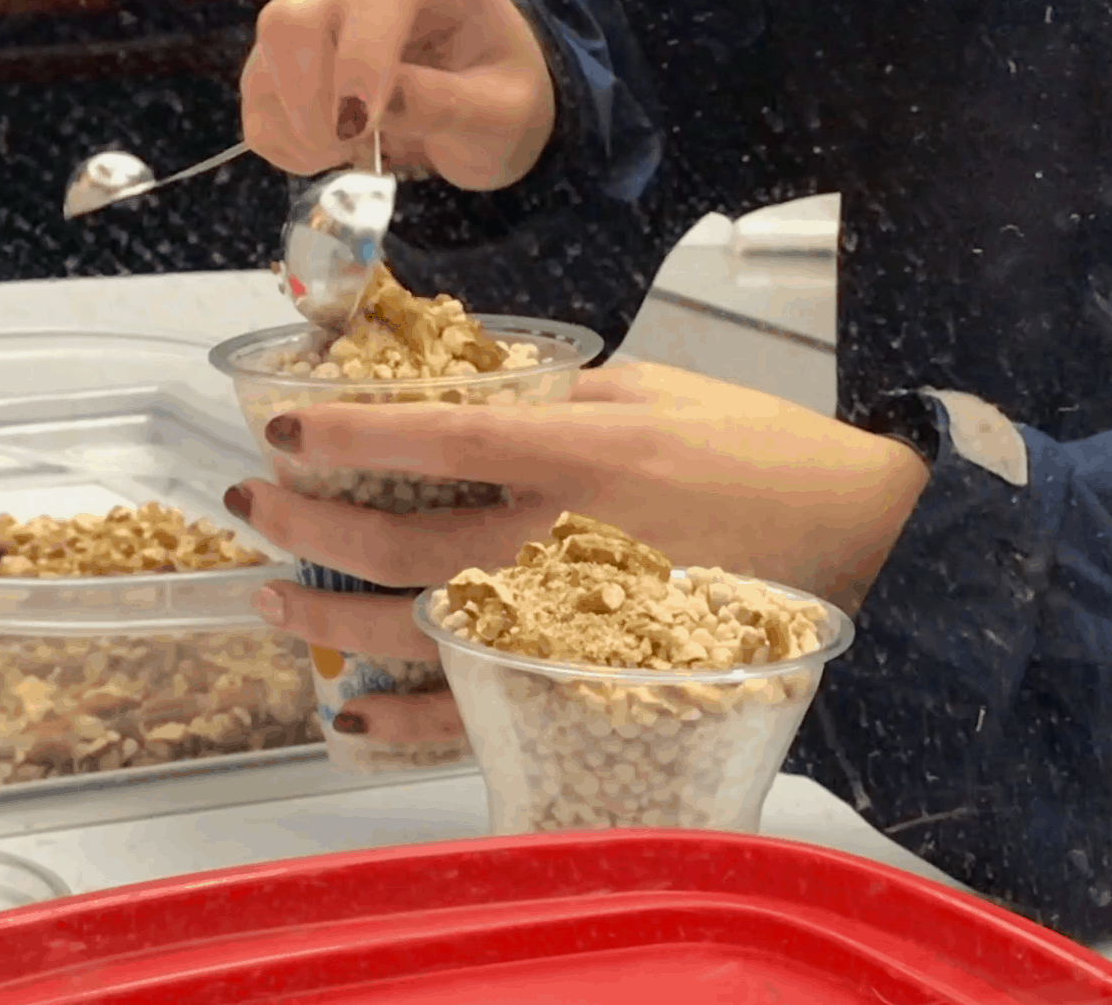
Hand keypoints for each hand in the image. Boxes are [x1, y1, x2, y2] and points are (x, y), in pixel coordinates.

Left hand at [230, 362, 931, 744]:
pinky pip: (483, 714)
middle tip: (252, 504)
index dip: (344, 432)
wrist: (858, 539)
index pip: (433, 438)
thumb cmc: (758, 450)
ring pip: (422, 631)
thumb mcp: (650, 387)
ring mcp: (572, 621)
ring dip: (332, 619)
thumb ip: (548, 397)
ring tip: (271, 601)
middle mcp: (563, 541)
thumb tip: (455, 400)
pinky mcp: (589, 677)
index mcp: (581, 453)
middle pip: (404, 542)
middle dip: (310, 523)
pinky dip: (410, 723)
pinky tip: (352, 713)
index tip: (280, 423)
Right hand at [239, 0, 556, 189]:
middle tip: (350, 151)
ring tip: (350, 154)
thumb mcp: (501, 113)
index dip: (358, 58)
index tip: (360, 130)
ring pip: (266, 58)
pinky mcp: (288, 50)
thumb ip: (444, 105)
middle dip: (311, 104)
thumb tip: (367, 109)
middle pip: (294, 19)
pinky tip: (330, 151)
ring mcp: (317, 3)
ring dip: (297, 127)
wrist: (484, 106)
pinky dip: (283, 140)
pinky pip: (257, 95)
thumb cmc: (502, 99)